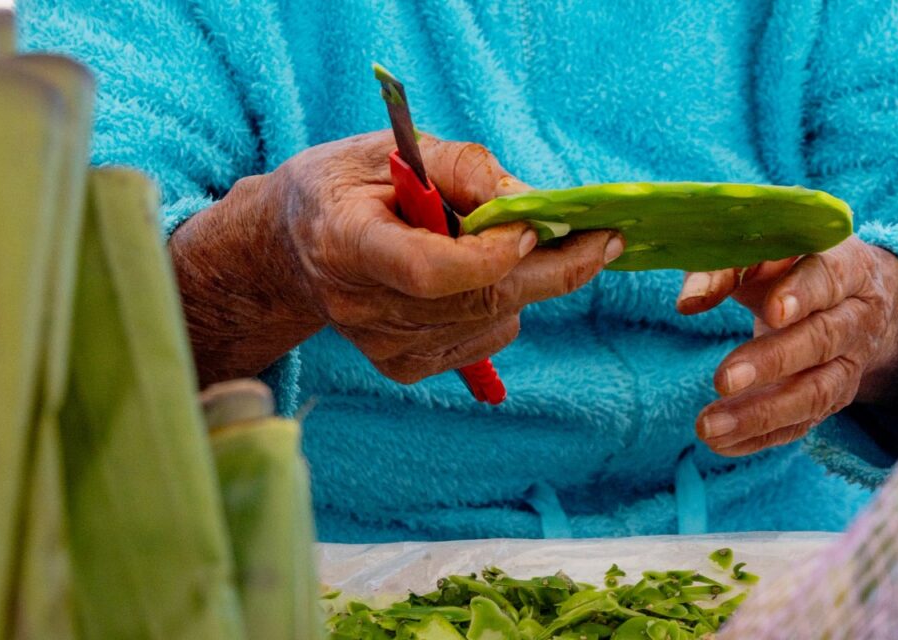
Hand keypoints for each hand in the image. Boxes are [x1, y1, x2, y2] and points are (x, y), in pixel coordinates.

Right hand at [171, 131, 622, 386]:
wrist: (293, 245)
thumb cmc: (352, 184)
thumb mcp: (399, 149)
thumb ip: (467, 169)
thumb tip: (536, 204)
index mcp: (345, 242)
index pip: (430, 272)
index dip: (491, 256)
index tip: (534, 225)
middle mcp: (357, 306)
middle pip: (477, 302)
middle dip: (552, 270)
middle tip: (604, 239)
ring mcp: (379, 346)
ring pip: (492, 322)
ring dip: (526, 282)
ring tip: (506, 242)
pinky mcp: (401, 367)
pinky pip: (485, 341)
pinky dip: (503, 306)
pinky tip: (478, 276)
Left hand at [675, 237, 897, 455]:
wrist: (852, 295)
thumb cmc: (793, 266)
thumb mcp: (765, 252)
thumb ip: (724, 267)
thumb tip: (689, 302)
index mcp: (845, 265)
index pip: (829, 277)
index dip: (803, 294)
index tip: (773, 312)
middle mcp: (857, 315)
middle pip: (822, 340)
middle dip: (774, 362)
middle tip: (723, 380)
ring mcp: (851, 363)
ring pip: (816, 393)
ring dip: (761, 414)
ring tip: (708, 427)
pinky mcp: (836, 397)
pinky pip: (803, 423)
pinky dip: (760, 436)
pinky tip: (720, 444)